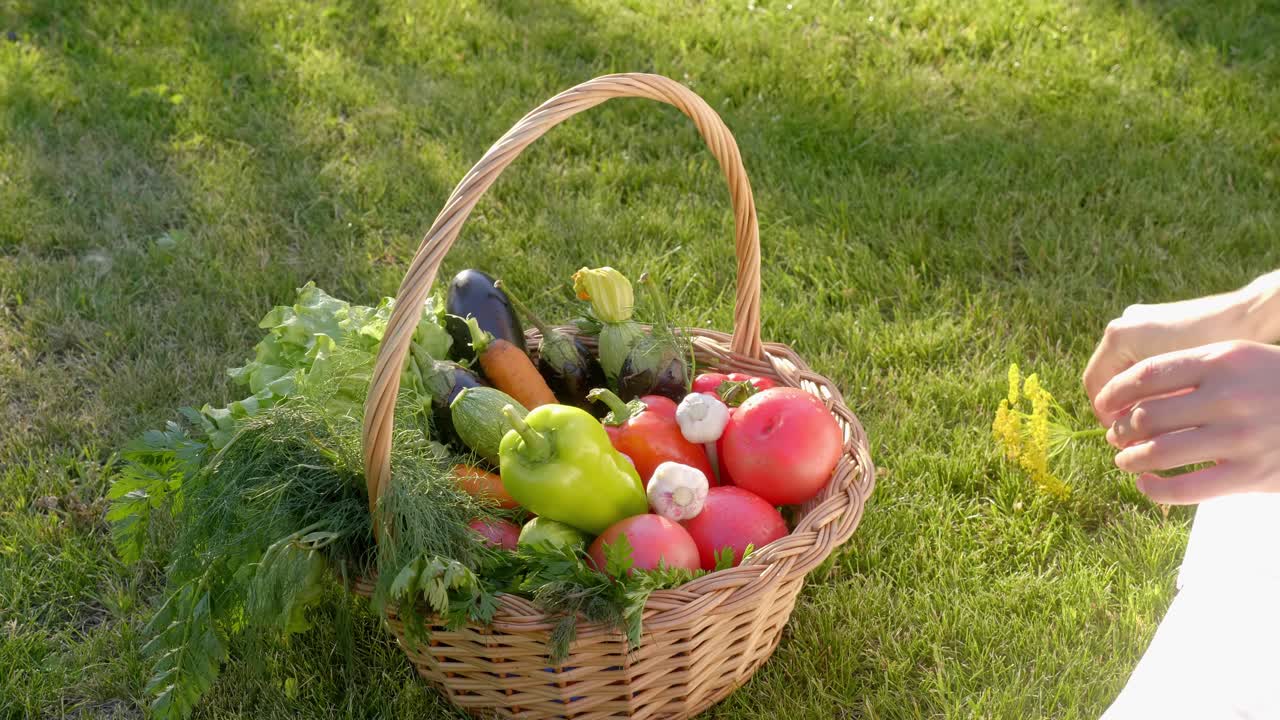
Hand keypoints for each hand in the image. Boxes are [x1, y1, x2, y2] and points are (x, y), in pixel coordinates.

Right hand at [1083, 289, 1264, 419]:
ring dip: (1135, 393)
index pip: (1096, 384)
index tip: (1123, 437)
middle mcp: (1123, 324)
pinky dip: (1148, 378)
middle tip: (1136, 432)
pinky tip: (1168, 395)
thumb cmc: (1214, 354)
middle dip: (1120, 405)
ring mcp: (1139, 320)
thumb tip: (1133, 438)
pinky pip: (1140, 355)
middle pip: (1109, 375)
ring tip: (1153, 416)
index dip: (1105, 414)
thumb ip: (1148, 409)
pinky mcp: (1156, 321)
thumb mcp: (1178, 389)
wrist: (1249, 316)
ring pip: (1125, 367)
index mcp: (1120, 337)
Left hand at [1095, 341, 1279, 503]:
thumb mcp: (1238, 359)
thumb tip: (1129, 397)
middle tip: (1114, 436)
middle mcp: (1230, 396)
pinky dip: (1155, 490)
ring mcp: (1241, 436)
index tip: (1102, 404)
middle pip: (1147, 416)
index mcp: (1222, 360)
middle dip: (1120, 429)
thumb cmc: (1273, 382)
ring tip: (1124, 459)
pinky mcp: (1250, 473)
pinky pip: (1186, 489)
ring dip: (1130, 458)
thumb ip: (1190, 372)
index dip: (1114, 393)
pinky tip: (1145, 484)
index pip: (1147, 375)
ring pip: (1159, 452)